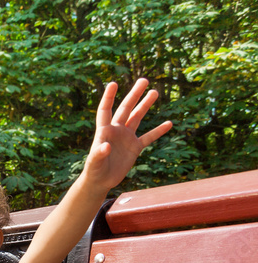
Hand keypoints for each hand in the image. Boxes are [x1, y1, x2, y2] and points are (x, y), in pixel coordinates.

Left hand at [82, 79, 171, 193]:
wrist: (101, 181)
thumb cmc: (94, 171)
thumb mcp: (94, 163)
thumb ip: (98, 154)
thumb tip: (105, 146)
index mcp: (104, 131)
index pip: (105, 110)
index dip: (109, 97)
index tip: (113, 83)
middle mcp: (116, 131)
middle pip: (126, 109)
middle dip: (134, 95)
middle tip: (144, 80)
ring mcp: (126, 138)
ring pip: (138, 118)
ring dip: (145, 105)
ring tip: (155, 92)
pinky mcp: (134, 148)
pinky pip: (148, 137)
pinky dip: (158, 131)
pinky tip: (169, 123)